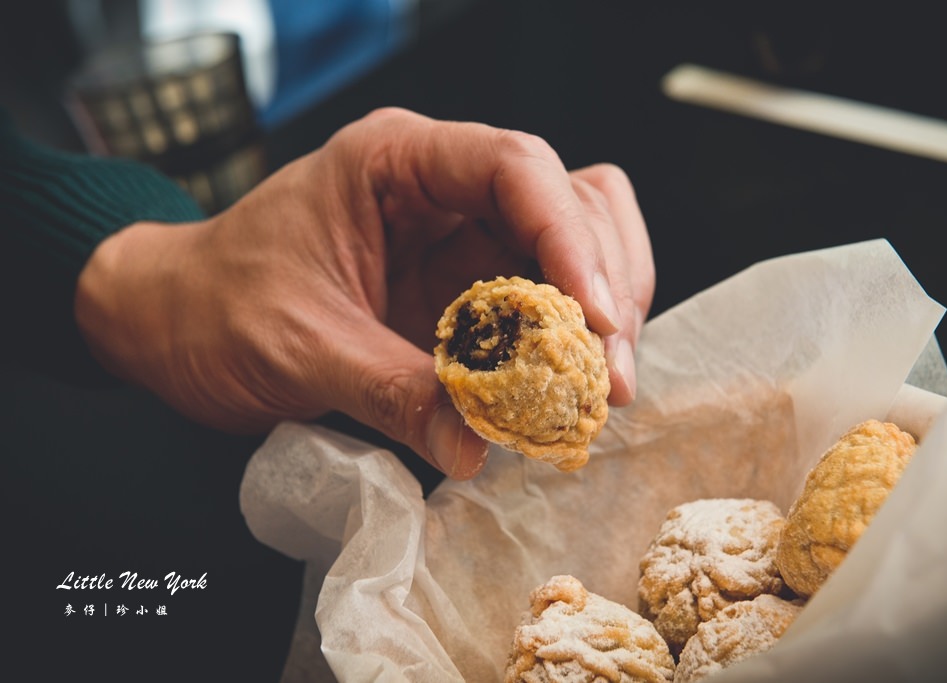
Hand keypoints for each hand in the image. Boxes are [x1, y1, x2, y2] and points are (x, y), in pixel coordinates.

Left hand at [75, 108, 654, 478]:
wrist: (175, 326)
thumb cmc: (216, 309)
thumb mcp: (297, 347)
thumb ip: (389, 391)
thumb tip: (475, 448)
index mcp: (396, 162)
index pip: (515, 166)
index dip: (569, 238)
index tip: (594, 319)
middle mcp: (444, 187)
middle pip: (571, 203)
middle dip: (603, 289)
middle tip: (608, 380)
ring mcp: (464, 235)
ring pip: (579, 245)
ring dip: (601, 315)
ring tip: (597, 391)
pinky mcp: (470, 287)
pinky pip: (548, 300)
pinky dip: (569, 343)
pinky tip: (566, 390)